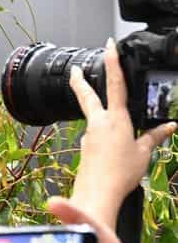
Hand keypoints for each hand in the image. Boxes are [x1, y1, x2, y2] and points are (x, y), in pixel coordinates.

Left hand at [68, 39, 175, 224]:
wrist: (97, 195)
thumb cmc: (120, 174)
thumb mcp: (144, 153)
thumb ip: (155, 137)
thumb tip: (170, 127)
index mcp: (116, 119)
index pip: (116, 84)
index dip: (113, 63)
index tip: (109, 47)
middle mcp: (99, 124)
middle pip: (88, 96)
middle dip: (80, 80)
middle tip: (75, 69)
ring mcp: (89, 136)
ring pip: (92, 116)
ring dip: (97, 111)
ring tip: (110, 120)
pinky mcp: (85, 148)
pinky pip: (95, 135)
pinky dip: (103, 134)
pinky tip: (110, 146)